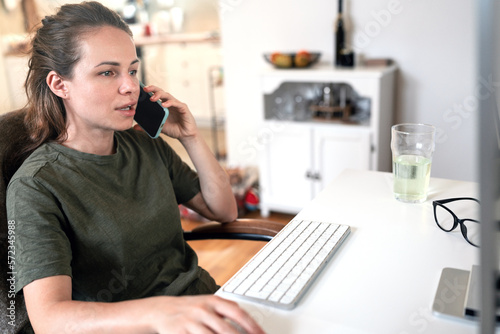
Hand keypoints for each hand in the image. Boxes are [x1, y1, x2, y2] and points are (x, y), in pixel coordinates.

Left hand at [142, 85, 197, 139]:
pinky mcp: (183, 108)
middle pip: (161, 92)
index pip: (156, 94)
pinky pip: (176, 103)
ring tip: (152, 98)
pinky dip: (170, 103)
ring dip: (160, 95)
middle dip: (153, 89)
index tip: (140, 89)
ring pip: (168, 96)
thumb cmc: (173, 129)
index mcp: (163, 105)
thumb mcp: (158, 127)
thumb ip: (147, 126)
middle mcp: (170, 103)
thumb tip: (134, 127)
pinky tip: (164, 105)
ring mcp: (177, 104)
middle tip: (145, 89)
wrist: (185, 136)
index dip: (149, 91)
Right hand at [149, 295, 264, 333]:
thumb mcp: (209, 303)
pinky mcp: (180, 333)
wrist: (161, 310)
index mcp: (213, 301)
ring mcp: (191, 323)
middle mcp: (203, 310)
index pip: (237, 313)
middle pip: (227, 330)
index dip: (252, 326)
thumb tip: (250, 323)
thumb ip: (227, 311)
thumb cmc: (191, 308)